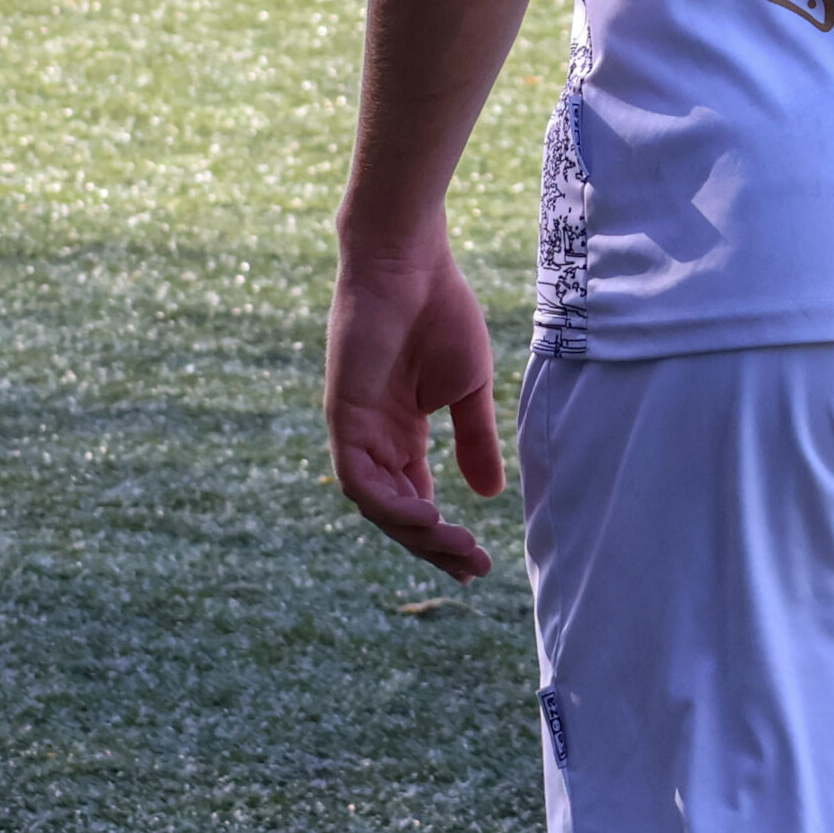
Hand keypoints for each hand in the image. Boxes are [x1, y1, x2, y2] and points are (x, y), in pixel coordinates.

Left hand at [325, 236, 505, 582]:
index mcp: (401, 433)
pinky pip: (359, 478)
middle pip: (397, 511)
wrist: (408, 264)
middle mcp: (375, 440)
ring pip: (377, 504)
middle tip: (472, 568)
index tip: (479, 561)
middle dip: (433, 545)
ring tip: (455, 546)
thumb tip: (490, 495)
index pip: (417, 499)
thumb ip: (475, 440)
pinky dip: (390, 503)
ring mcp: (356, 431)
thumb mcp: (468, 389)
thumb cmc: (439, 313)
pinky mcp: (343, 418)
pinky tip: (428, 516)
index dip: (443, 534)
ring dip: (414, 532)